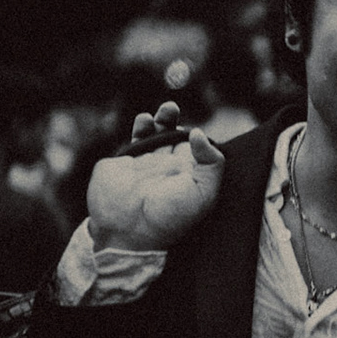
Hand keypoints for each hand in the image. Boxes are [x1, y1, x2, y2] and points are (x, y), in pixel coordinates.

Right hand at [86, 101, 223, 252]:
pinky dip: (141, 126)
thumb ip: (211, 162)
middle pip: (176, 138)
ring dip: (161, 119)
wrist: (128, 228)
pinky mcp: (125, 163)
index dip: (198, 137)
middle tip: (172, 108)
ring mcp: (146, 165)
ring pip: (156, 135)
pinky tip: (145, 119)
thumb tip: (198, 134)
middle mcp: (169, 170)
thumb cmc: (170, 216)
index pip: (197, 150)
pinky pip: (135, 140)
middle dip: (176, 122)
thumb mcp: (203, 193)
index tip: (195, 132)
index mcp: (189, 177)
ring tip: (166, 109)